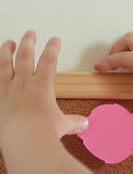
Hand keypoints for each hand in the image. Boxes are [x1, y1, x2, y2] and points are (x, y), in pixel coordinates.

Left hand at [0, 31, 87, 146]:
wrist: (24, 140)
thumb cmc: (44, 132)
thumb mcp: (63, 125)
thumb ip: (73, 122)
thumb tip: (84, 124)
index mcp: (42, 86)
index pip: (49, 60)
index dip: (53, 48)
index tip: (55, 40)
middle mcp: (23, 83)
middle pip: (25, 55)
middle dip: (28, 42)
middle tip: (30, 33)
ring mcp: (7, 90)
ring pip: (5, 64)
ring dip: (6, 51)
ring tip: (8, 43)